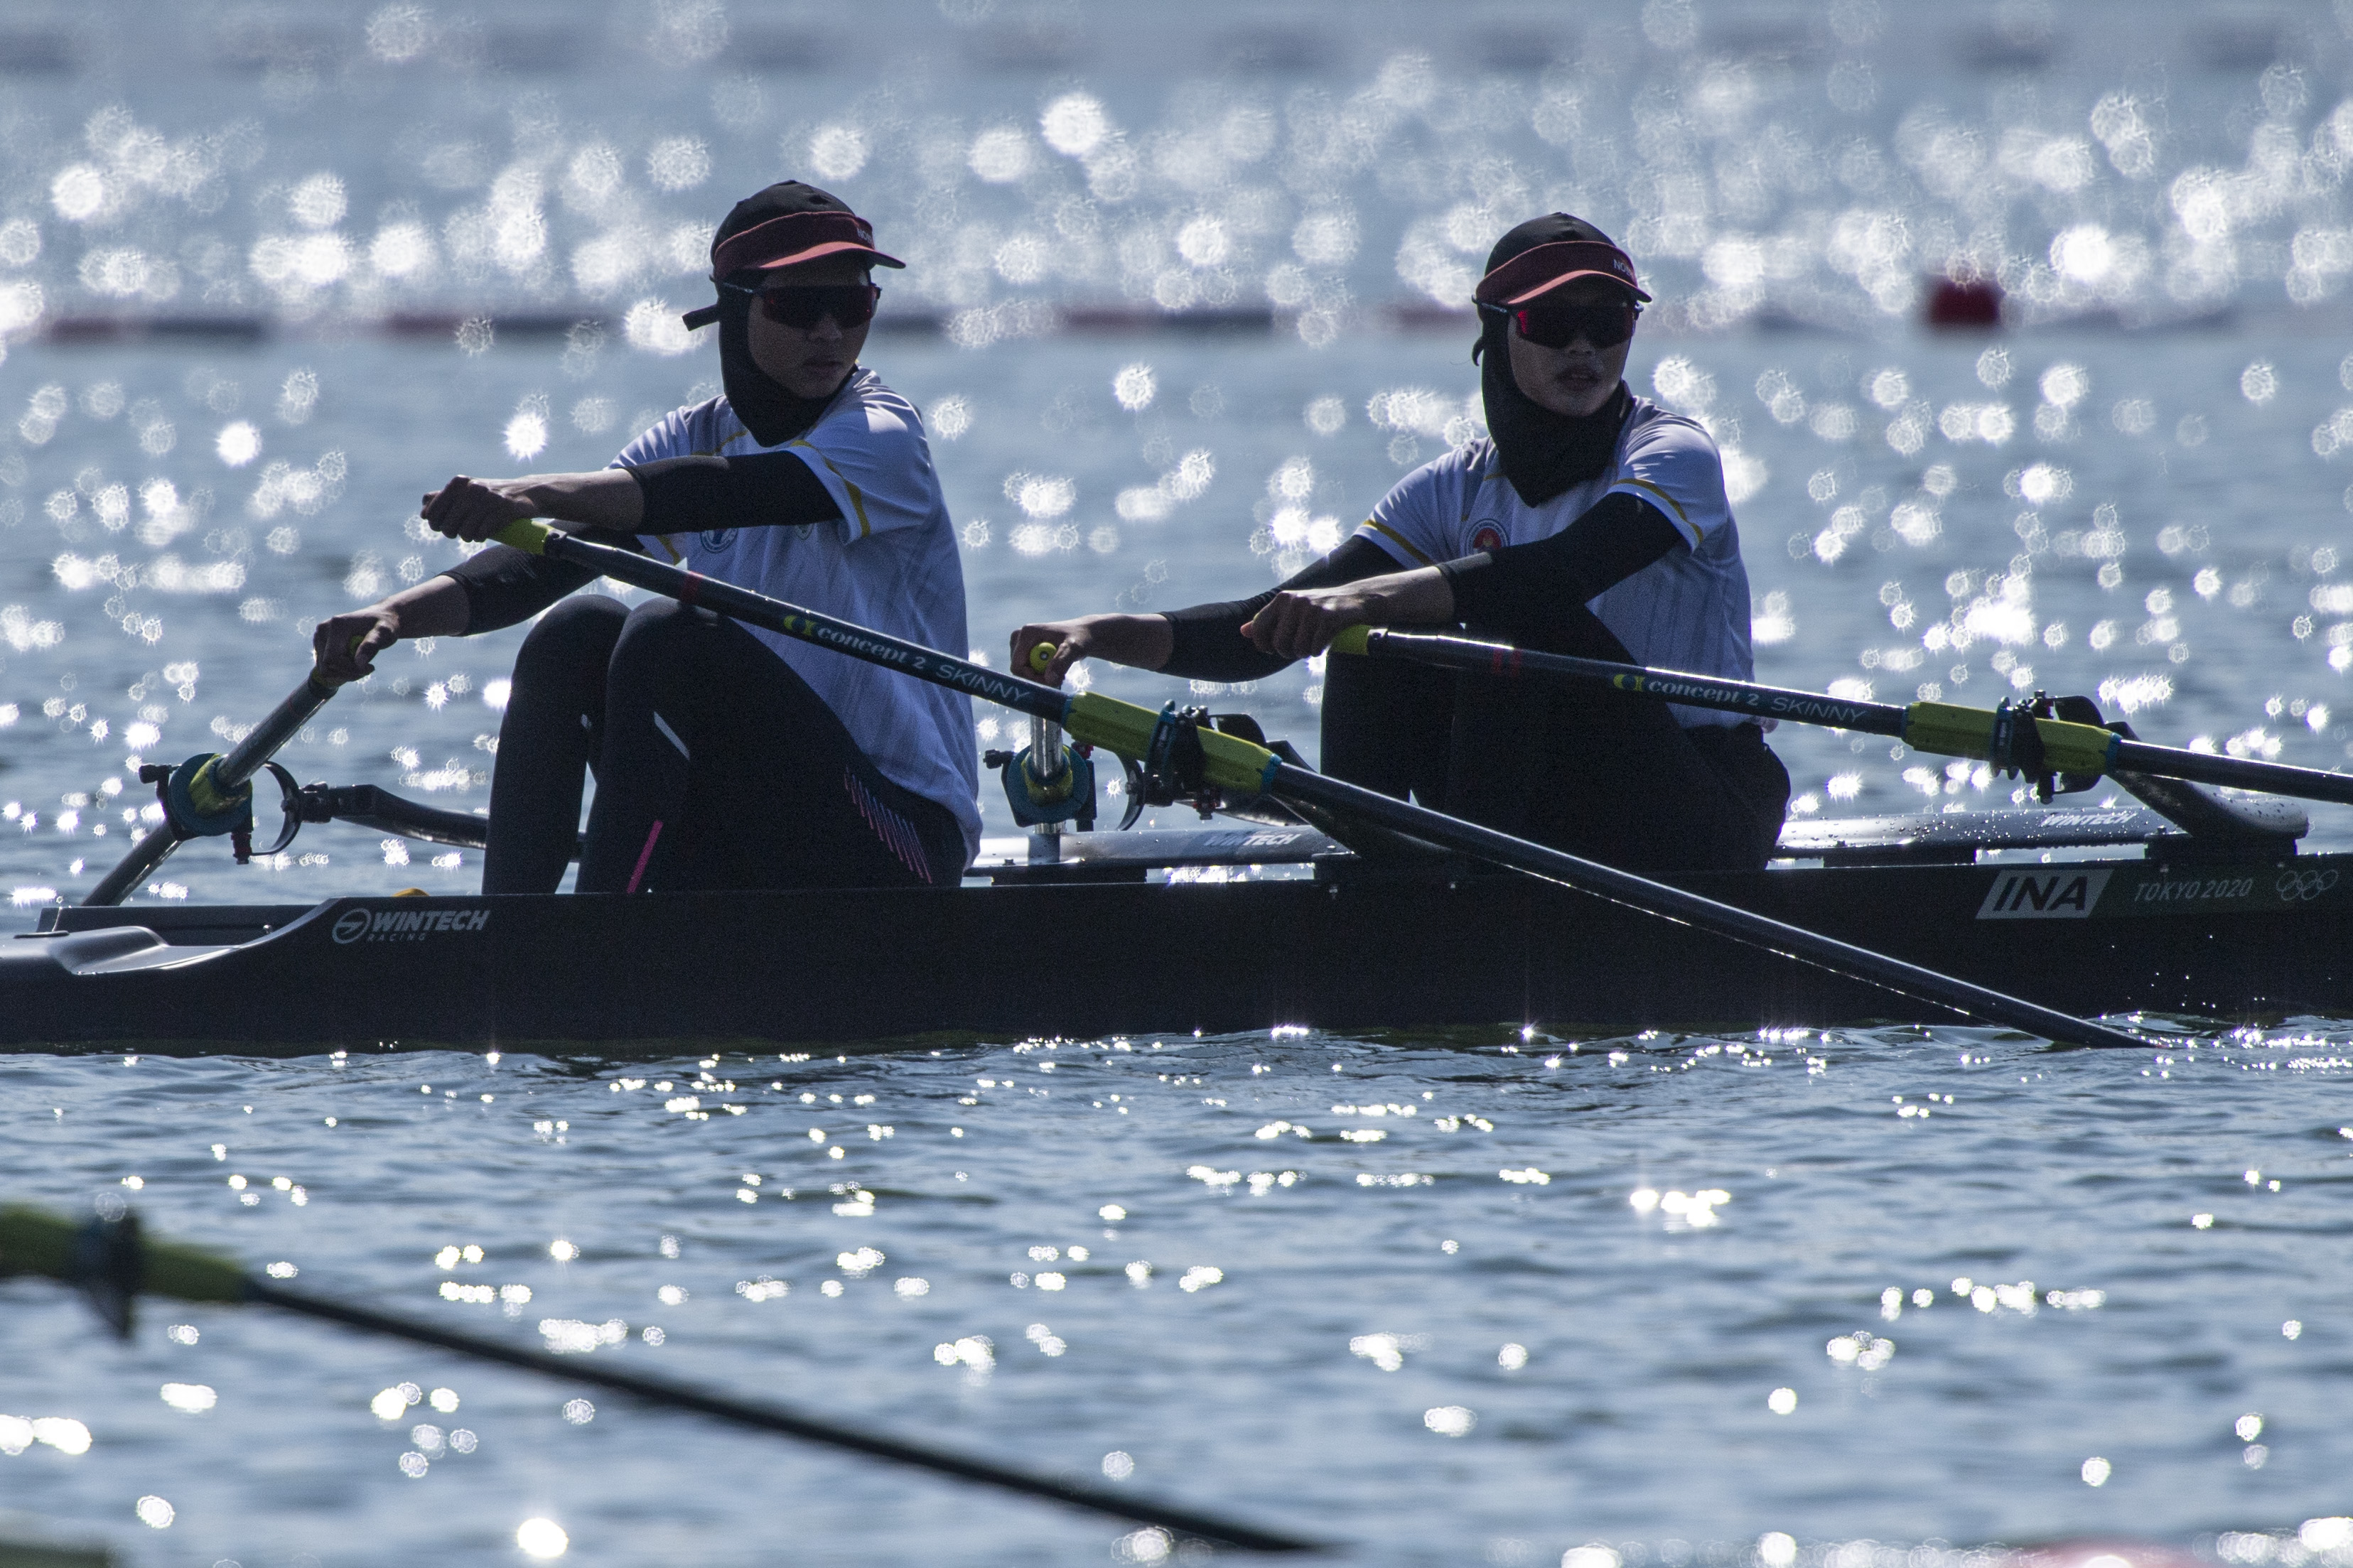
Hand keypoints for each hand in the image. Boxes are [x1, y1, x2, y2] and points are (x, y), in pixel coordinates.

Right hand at [313, 604, 401, 684]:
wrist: (380, 617)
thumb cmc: (385, 625)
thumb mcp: (384, 633)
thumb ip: (371, 645)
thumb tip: (359, 663)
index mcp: (336, 625)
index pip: (332, 659)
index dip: (350, 669)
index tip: (371, 667)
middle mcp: (323, 630)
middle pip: (326, 666)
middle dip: (348, 673)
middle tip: (367, 668)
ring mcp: (319, 637)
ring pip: (325, 669)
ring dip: (345, 674)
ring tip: (362, 665)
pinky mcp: (320, 644)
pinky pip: (325, 667)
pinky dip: (341, 671)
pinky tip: (355, 664)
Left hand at [420, 475, 535, 541]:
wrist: (525, 492)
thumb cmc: (490, 494)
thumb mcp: (466, 490)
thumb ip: (443, 498)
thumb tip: (424, 512)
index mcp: (458, 483)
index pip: (432, 511)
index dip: (435, 523)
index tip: (442, 526)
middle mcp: (471, 488)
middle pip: (447, 525)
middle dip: (451, 533)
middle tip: (460, 532)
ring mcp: (488, 499)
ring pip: (465, 532)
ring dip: (467, 537)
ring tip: (472, 534)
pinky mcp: (504, 510)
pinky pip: (481, 533)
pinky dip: (480, 538)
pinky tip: (483, 534)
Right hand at [1009, 619, 1098, 687]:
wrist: (1083, 635)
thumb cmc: (1080, 638)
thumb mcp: (1074, 648)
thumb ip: (1061, 662)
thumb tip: (1050, 680)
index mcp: (1026, 633)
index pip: (1018, 666)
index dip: (1032, 677)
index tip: (1051, 681)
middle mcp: (1019, 638)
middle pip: (1019, 670)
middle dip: (1037, 677)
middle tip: (1059, 677)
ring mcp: (1021, 645)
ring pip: (1024, 672)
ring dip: (1041, 676)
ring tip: (1059, 670)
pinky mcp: (1025, 652)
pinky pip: (1028, 671)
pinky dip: (1041, 674)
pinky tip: (1054, 668)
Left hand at [1242, 587, 1376, 660]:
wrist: (1355, 600)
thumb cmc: (1319, 609)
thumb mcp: (1292, 610)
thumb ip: (1268, 621)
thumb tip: (1243, 631)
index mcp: (1282, 599)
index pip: (1259, 628)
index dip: (1264, 645)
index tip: (1274, 649)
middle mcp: (1295, 602)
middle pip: (1279, 644)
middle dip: (1288, 652)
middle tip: (1298, 648)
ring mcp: (1312, 609)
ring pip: (1297, 648)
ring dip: (1305, 653)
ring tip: (1312, 644)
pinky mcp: (1329, 618)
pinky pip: (1315, 648)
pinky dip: (1318, 651)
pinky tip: (1323, 644)